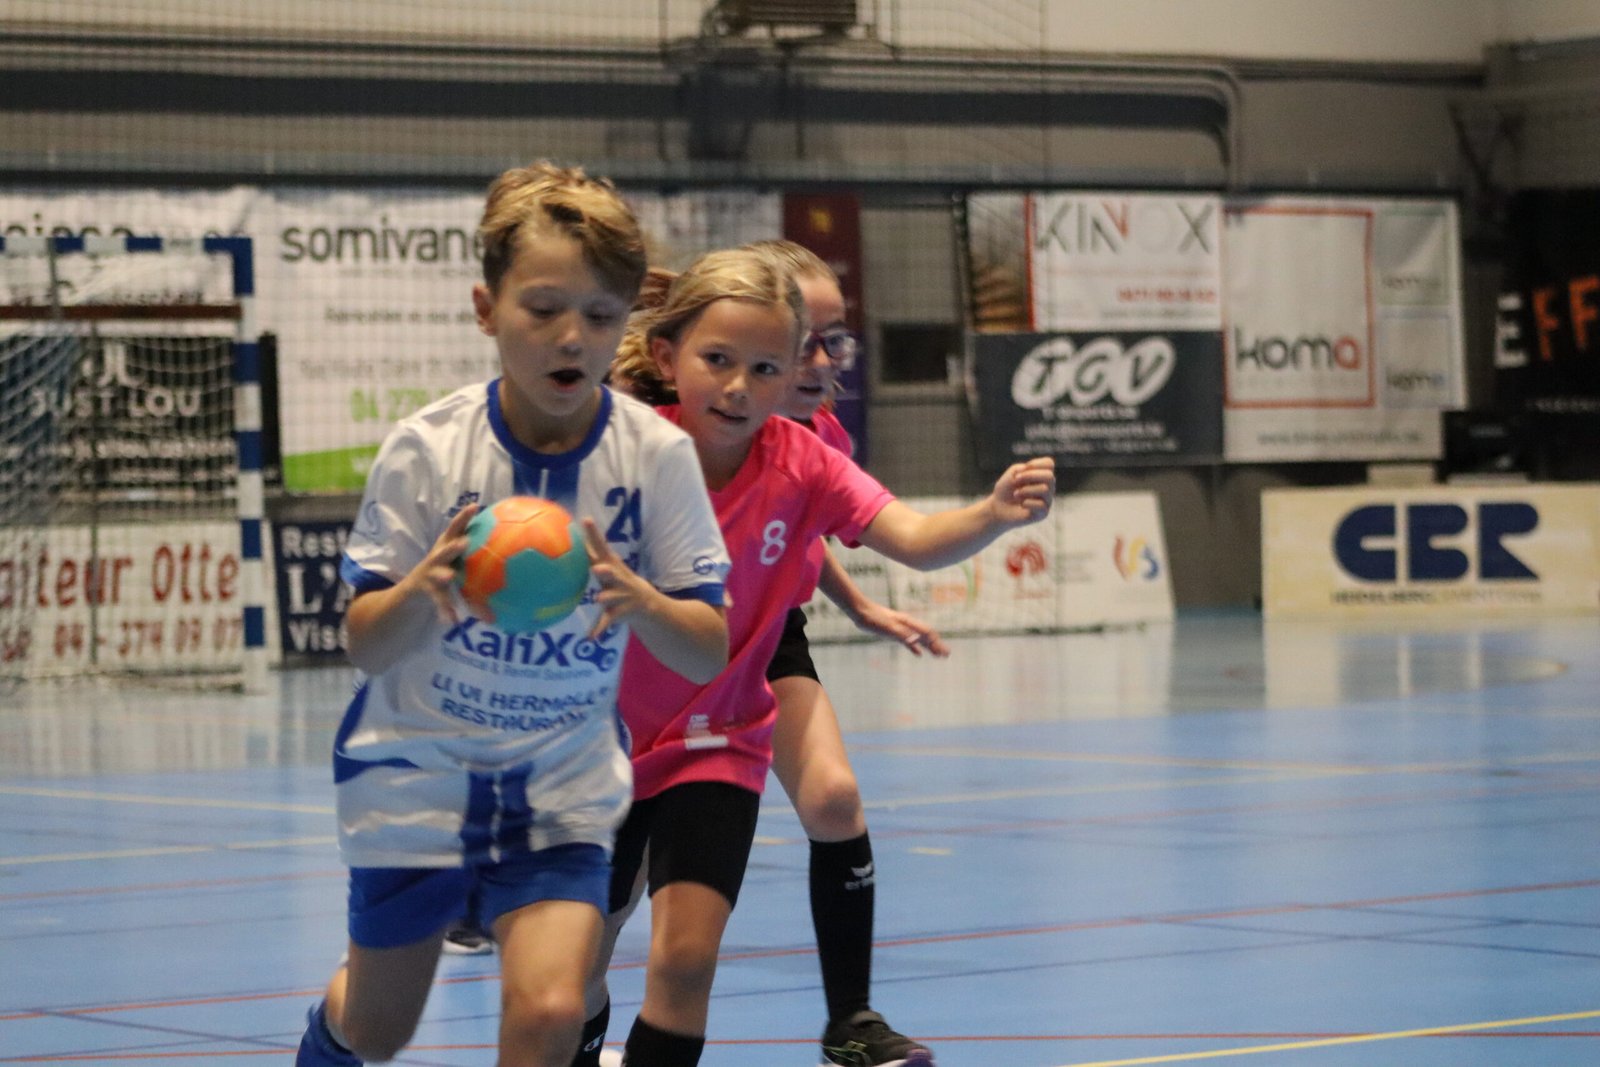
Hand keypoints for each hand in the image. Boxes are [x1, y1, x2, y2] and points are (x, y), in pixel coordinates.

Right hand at [404, 503, 476, 625]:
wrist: (414, 588)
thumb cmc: (445, 567)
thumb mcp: (458, 556)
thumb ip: (479, 549)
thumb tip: (512, 547)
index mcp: (446, 545)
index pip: (456, 527)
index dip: (464, 517)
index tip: (475, 506)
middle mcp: (437, 556)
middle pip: (445, 548)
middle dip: (453, 545)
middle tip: (464, 543)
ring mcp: (430, 573)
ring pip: (438, 573)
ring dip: (443, 574)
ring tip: (449, 577)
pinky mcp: (427, 591)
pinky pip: (438, 601)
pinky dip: (445, 610)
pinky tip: (452, 620)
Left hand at [581, 517, 658, 639]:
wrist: (648, 604)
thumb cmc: (619, 580)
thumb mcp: (608, 567)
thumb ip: (588, 555)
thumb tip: (565, 539)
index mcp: (611, 565)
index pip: (601, 546)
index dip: (594, 534)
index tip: (586, 520)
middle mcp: (618, 578)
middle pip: (611, 572)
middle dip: (606, 570)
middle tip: (598, 567)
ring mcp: (622, 595)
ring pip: (612, 596)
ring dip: (606, 597)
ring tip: (599, 599)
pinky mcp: (621, 612)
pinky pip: (608, 621)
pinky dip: (598, 629)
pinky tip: (590, 636)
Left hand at [847, 600, 950, 657]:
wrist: (861, 611)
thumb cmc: (873, 618)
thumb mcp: (887, 627)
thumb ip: (902, 635)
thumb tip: (915, 643)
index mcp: (908, 623)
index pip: (927, 633)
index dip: (936, 643)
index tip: (944, 653)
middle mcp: (908, 625)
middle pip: (926, 636)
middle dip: (936, 646)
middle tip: (946, 655)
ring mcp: (902, 629)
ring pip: (919, 639)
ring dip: (929, 647)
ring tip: (938, 655)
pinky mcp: (894, 633)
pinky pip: (909, 642)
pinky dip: (915, 648)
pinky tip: (918, 655)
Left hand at [988, 456, 1054, 525]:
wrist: (998, 508)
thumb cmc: (1006, 490)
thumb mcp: (1012, 474)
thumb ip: (1024, 469)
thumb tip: (1034, 473)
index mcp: (1041, 475)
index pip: (1049, 464)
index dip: (1035, 464)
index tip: (1022, 470)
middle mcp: (1048, 486)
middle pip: (1049, 476)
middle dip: (1030, 475)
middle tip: (1016, 479)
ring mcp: (1047, 500)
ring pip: (1044, 489)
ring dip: (1026, 490)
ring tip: (1016, 494)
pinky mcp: (1043, 513)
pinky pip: (1041, 505)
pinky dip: (1027, 503)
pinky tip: (1022, 505)